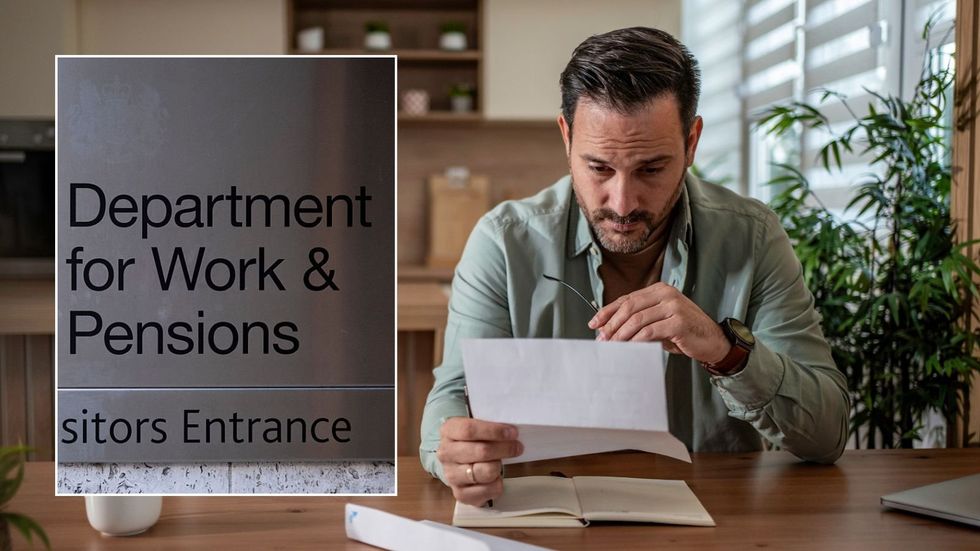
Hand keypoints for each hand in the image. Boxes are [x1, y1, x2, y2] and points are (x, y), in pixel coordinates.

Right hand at [436, 417, 521, 505]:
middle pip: (481, 451)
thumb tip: (512, 431)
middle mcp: (446, 453)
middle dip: (504, 449)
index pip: (469, 430)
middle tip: (517, 447)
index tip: (512, 432)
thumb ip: (491, 425)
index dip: (494, 431)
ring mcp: (451, 475)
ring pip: (486, 472)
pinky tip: (495, 477)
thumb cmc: (473, 441)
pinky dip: (497, 483)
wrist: (458, 461)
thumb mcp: (477, 425)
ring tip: (500, 462)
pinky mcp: (460, 493)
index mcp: (448, 431)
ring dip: (499, 466)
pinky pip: (488, 490)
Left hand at [588, 282, 729, 363]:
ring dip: (621, 334)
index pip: (627, 299)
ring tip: (612, 345)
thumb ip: (639, 321)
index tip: (594, 323)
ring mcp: (673, 306)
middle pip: (629, 307)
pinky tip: (629, 348)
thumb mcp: (659, 322)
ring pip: (637, 319)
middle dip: (612, 324)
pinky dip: (636, 341)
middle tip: (602, 338)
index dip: (607, 311)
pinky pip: (649, 332)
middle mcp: (666, 294)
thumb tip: (609, 329)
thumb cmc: (684, 332)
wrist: (713, 341)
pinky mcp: (678, 322)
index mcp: (659, 290)